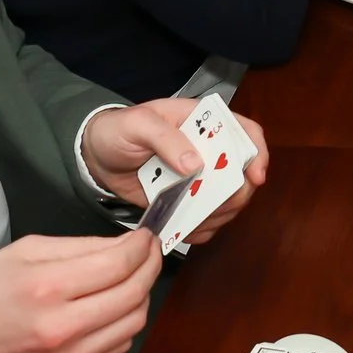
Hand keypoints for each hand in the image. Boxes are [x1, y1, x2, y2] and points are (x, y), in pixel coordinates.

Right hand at [0, 231, 163, 352]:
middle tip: (148, 252)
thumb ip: (78, 247)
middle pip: (134, 293)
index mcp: (47, 287)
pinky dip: (125, 322)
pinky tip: (113, 307)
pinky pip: (119, 345)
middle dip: (149, 267)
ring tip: (131, 278)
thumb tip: (123, 245)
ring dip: (141, 295)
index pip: (118, 264)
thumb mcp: (21, 253)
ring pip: (134, 322)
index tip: (145, 237)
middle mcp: (63, 326)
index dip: (141, 247)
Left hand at [81, 99, 270, 241]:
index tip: (255, 177)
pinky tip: (187, 230)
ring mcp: (200, 179)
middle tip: (216, 206)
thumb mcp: (136, 125)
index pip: (245, 132)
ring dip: (219, 215)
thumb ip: (165, 139)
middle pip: (243, 173)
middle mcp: (209, 151)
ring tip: (195, 221)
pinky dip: (202, 229)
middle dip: (235, 193)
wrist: (95, 157)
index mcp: (202, 123)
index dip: (257, 153)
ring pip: (229, 201)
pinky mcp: (187, 201)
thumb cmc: (117, 131)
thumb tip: (195, 164)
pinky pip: (207, 220)